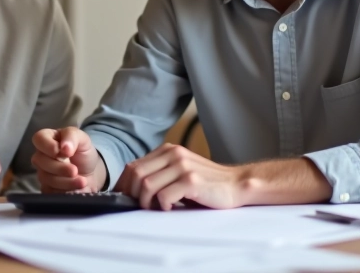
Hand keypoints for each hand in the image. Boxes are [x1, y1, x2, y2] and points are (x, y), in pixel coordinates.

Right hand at [31, 127, 106, 192]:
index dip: (48, 146)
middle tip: (75, 170)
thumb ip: (72, 136)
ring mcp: (43, 173)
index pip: (38, 139)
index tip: (65, 153)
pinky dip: (65, 190)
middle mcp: (42, 156)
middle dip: (59, 167)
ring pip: (46, 178)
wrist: (92, 173)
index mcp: (48, 139)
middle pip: (39, 160)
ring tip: (82, 181)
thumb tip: (64, 148)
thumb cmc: (84, 152)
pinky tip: (76, 188)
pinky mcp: (47, 188)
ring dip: (66, 181)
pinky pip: (50, 191)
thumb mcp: (83, 138)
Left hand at [115, 144, 249, 209]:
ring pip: (146, 185)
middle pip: (136, 174)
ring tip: (155, 209)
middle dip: (131, 194)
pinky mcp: (191, 181)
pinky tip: (170, 209)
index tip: (123, 199)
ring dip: (145, 202)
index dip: (123, 185)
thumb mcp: (179, 171)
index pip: (133, 165)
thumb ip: (159, 173)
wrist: (236, 185)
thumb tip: (130, 189)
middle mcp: (173, 154)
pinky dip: (162, 206)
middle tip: (138, 207)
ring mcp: (182, 166)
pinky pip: (164, 195)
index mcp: (167, 150)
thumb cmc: (206, 184)